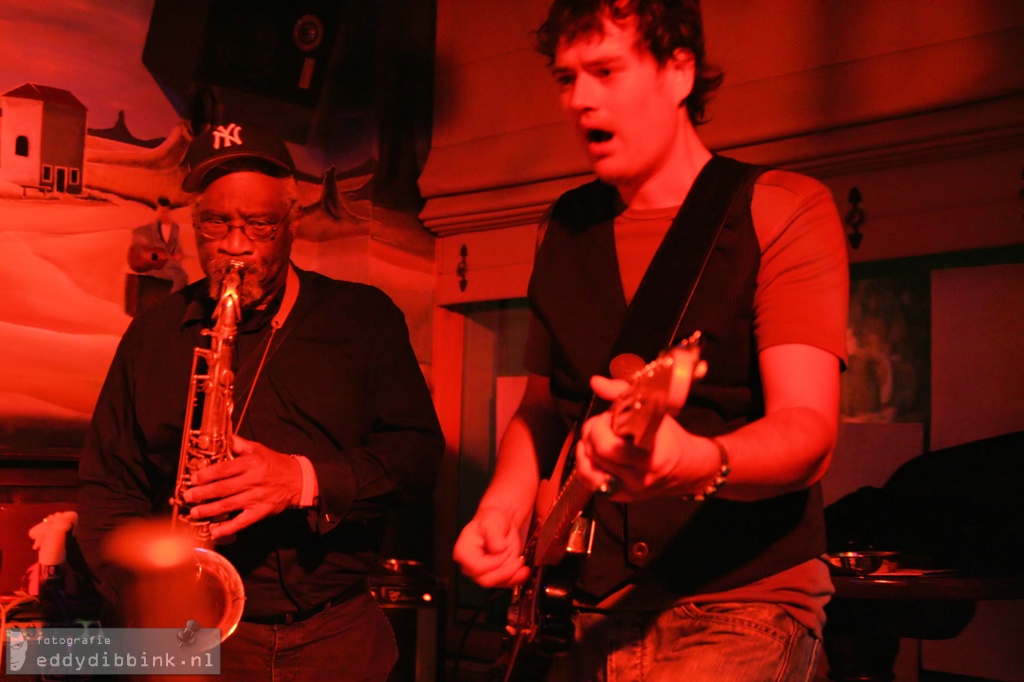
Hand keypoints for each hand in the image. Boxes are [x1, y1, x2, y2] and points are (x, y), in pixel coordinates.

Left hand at [182, 435, 302, 538]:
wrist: (298, 480)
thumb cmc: (275, 463)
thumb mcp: (258, 449)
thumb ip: (238, 444)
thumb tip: (222, 436)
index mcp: (251, 464)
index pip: (225, 469)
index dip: (207, 475)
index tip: (193, 479)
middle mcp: (252, 481)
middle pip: (223, 488)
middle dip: (203, 494)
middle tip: (188, 497)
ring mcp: (256, 498)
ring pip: (229, 505)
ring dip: (209, 510)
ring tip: (195, 513)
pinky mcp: (260, 512)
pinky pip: (242, 522)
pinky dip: (227, 528)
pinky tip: (214, 532)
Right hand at [453, 508, 529, 587]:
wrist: (499, 525)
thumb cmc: (491, 522)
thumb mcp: (492, 523)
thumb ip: (494, 535)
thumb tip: (498, 549)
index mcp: (464, 552)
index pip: (478, 567)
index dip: (494, 562)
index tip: (504, 550)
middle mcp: (469, 566)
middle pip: (487, 579)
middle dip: (505, 569)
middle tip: (517, 557)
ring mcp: (481, 574)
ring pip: (497, 583)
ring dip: (512, 574)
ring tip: (521, 560)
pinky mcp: (493, 577)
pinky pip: (504, 584)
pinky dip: (516, 579)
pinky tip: (524, 571)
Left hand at [574, 375, 713, 501]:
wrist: (687, 469)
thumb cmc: (669, 436)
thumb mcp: (652, 409)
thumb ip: (621, 393)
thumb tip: (595, 382)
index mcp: (651, 453)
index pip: (610, 445)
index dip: (601, 425)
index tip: (609, 416)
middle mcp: (641, 475)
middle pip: (597, 455)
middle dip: (591, 433)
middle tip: (601, 425)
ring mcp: (631, 489)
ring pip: (589, 470)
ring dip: (586, 449)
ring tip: (596, 438)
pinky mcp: (622, 497)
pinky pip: (591, 483)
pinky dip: (586, 466)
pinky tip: (593, 454)